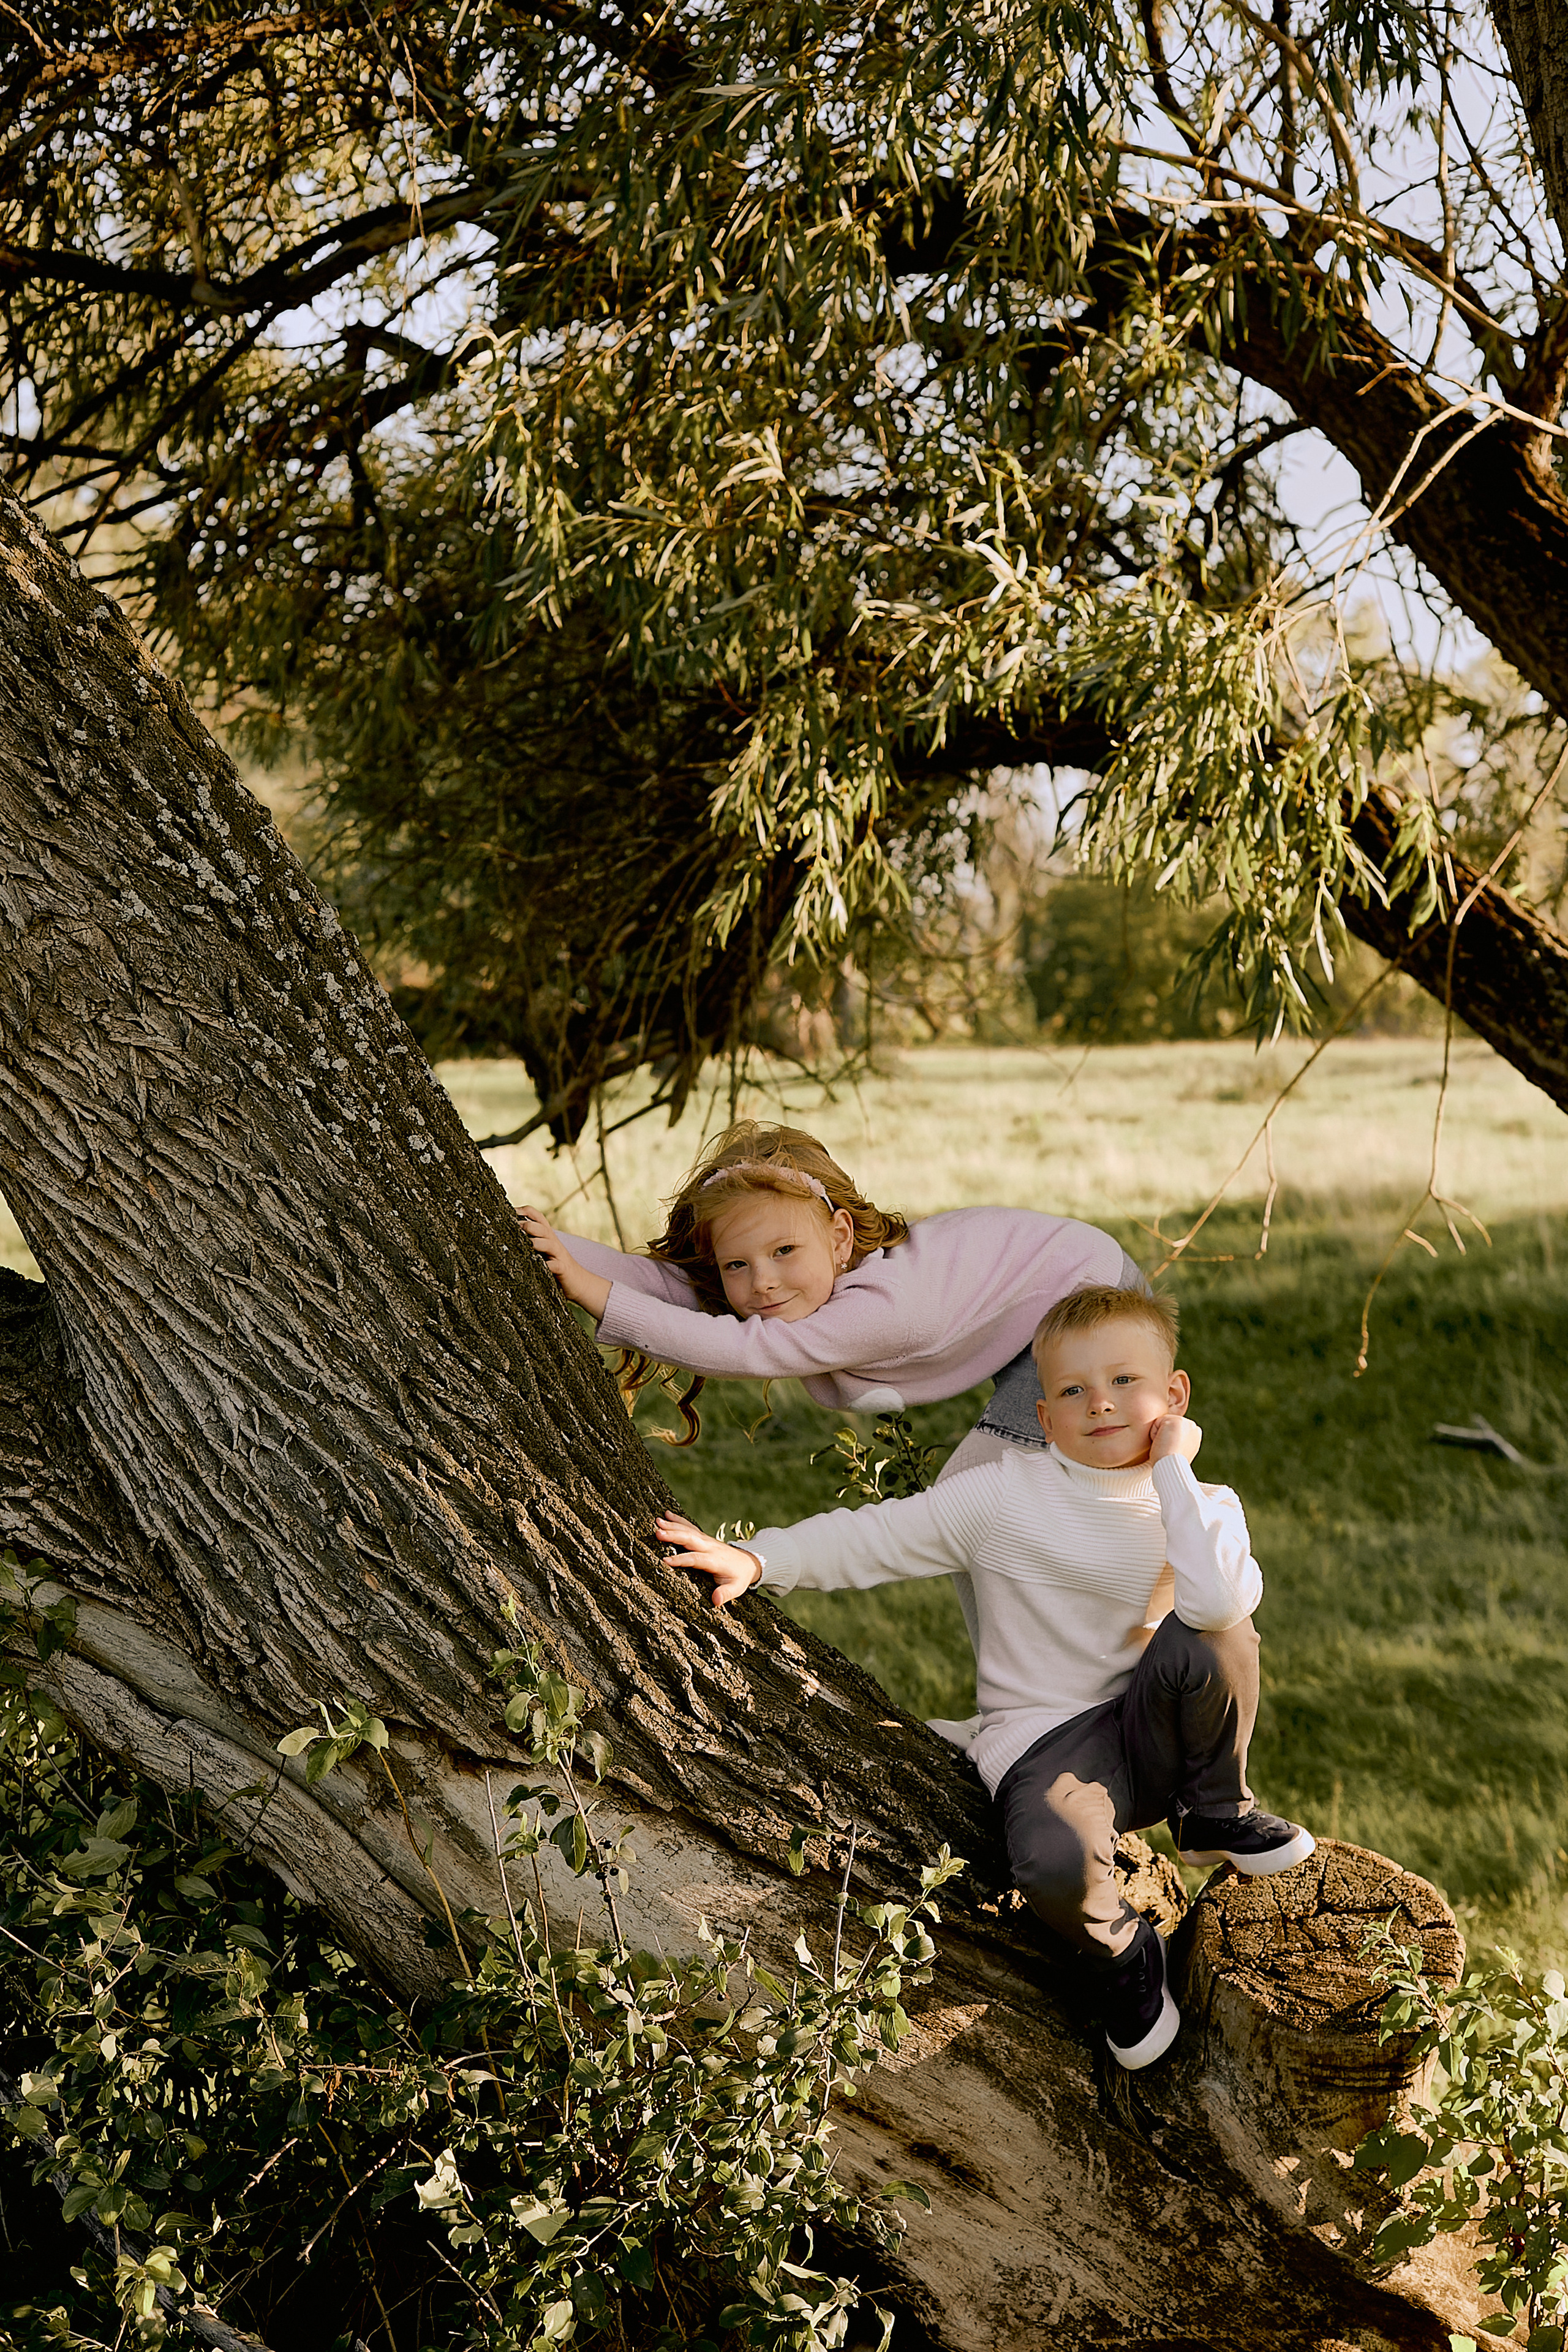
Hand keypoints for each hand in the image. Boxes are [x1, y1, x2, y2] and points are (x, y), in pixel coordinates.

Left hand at [517, 1205, 610, 1319]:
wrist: (578, 1281)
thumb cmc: (554, 1264)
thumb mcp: (542, 1249)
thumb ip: (529, 1239)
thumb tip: (505, 1232)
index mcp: (546, 1235)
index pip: (536, 1216)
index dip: (523, 1211)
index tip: (508, 1212)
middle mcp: (552, 1241)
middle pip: (541, 1228)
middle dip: (527, 1226)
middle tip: (513, 1227)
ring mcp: (558, 1255)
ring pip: (549, 1244)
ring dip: (538, 1243)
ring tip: (529, 1244)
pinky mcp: (562, 1269)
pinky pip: (556, 1266)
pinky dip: (550, 1265)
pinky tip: (544, 1266)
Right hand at [655, 1510, 762, 1609]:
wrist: (748, 1562)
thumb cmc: (739, 1578)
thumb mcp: (736, 1588)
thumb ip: (725, 1594)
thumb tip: (715, 1601)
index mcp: (715, 1561)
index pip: (696, 1559)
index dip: (681, 1560)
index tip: (665, 1561)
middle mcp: (709, 1547)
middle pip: (690, 1539)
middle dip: (674, 1536)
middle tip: (657, 1533)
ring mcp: (706, 1540)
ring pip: (688, 1531)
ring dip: (672, 1525)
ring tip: (657, 1521)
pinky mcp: (703, 1537)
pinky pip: (690, 1527)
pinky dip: (678, 1520)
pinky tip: (666, 1513)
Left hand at [1148, 1413, 1201, 1464]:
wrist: (1172, 1468)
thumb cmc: (1171, 1465)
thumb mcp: (1178, 1452)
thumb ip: (1177, 1442)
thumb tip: (1168, 1440)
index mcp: (1195, 1435)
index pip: (1173, 1430)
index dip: (1167, 1441)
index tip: (1171, 1452)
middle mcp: (1193, 1427)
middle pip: (1167, 1425)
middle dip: (1164, 1436)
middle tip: (1168, 1450)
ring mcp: (1185, 1422)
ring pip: (1161, 1423)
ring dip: (1159, 1435)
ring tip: (1166, 1447)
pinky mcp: (1175, 1420)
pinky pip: (1156, 1424)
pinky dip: (1154, 1434)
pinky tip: (1162, 1443)